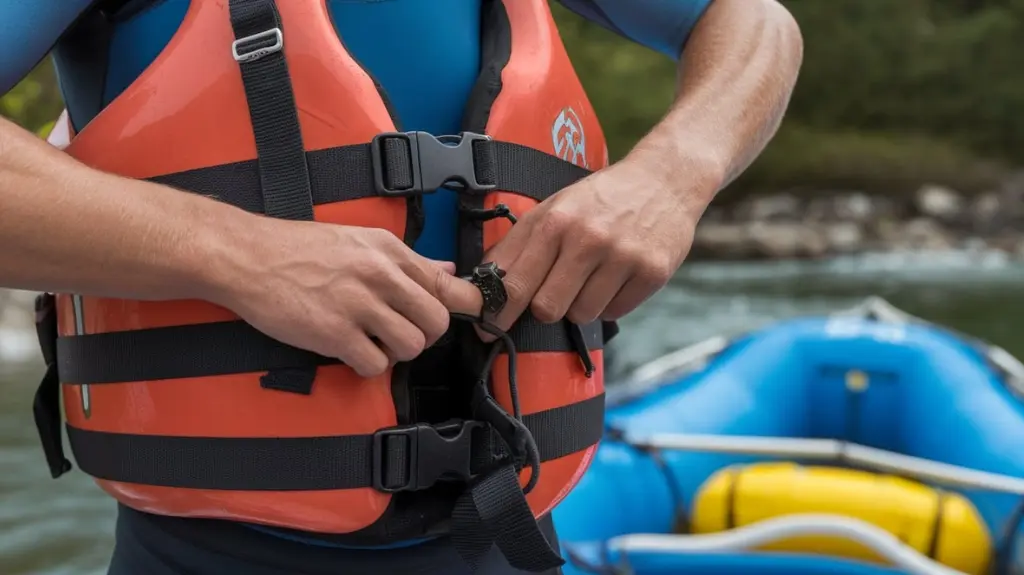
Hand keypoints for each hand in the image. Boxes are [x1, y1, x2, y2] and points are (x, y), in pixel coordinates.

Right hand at [217, 221, 481, 376]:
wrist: (247, 257)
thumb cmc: (297, 248)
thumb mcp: (359, 239)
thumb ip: (405, 260)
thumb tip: (447, 269)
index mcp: (389, 251)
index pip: (447, 284)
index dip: (462, 306)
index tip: (461, 316)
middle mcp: (380, 275)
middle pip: (437, 321)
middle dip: (424, 334)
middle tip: (400, 332)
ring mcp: (358, 305)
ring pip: (412, 346)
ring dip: (397, 352)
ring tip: (374, 342)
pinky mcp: (335, 334)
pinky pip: (375, 364)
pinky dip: (368, 365)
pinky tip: (351, 351)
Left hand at [482, 158, 698, 335]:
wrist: (665, 179)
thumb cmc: (602, 197)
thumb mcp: (554, 207)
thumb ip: (519, 244)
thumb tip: (484, 281)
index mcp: (556, 221)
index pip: (516, 282)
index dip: (498, 311)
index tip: (486, 328)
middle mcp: (588, 239)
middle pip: (547, 308)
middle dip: (545, 307)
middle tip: (555, 290)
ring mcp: (622, 257)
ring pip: (582, 315)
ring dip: (581, 304)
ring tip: (592, 275)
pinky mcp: (652, 272)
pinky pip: (615, 312)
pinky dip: (610, 302)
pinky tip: (615, 276)